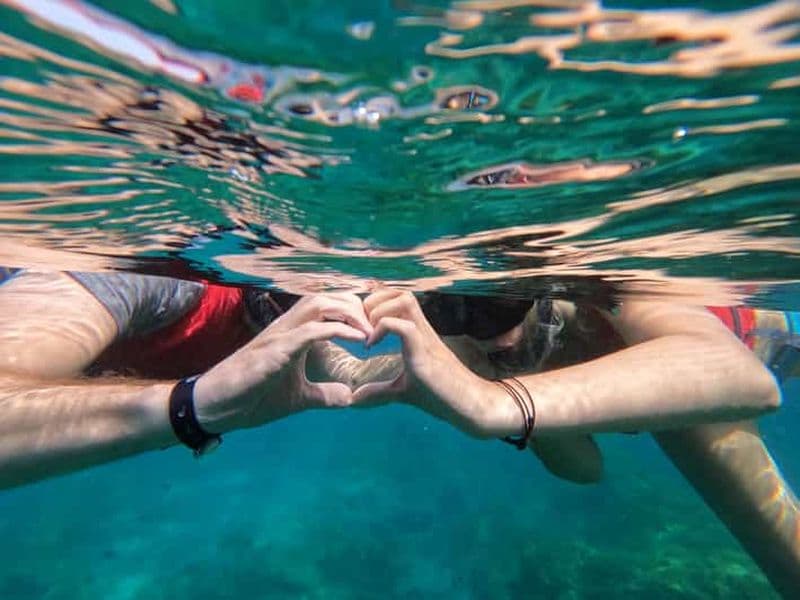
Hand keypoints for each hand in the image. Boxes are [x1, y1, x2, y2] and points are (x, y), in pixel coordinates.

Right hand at [193, 294, 372, 432]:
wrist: (217, 407)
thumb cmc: (252, 397)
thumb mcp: (298, 397)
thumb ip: (323, 394)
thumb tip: (348, 398)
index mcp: (293, 334)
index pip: (327, 307)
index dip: (353, 311)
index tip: (373, 329)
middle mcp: (286, 327)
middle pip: (326, 297)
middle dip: (355, 306)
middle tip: (375, 328)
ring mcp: (279, 336)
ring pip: (317, 305)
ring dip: (347, 313)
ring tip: (368, 331)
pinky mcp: (274, 351)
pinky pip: (308, 331)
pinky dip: (335, 330)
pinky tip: (356, 339)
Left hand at [353, 289, 520, 437]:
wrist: (468, 406)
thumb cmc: (439, 397)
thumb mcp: (401, 391)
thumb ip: (379, 392)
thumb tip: (355, 399)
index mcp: (418, 333)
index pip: (398, 299)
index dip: (376, 303)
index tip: (362, 327)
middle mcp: (422, 330)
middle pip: (401, 292)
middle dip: (375, 301)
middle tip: (363, 326)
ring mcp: (425, 338)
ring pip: (405, 300)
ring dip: (380, 310)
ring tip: (369, 332)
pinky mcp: (426, 352)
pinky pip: (404, 327)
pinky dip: (383, 329)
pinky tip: (371, 346)